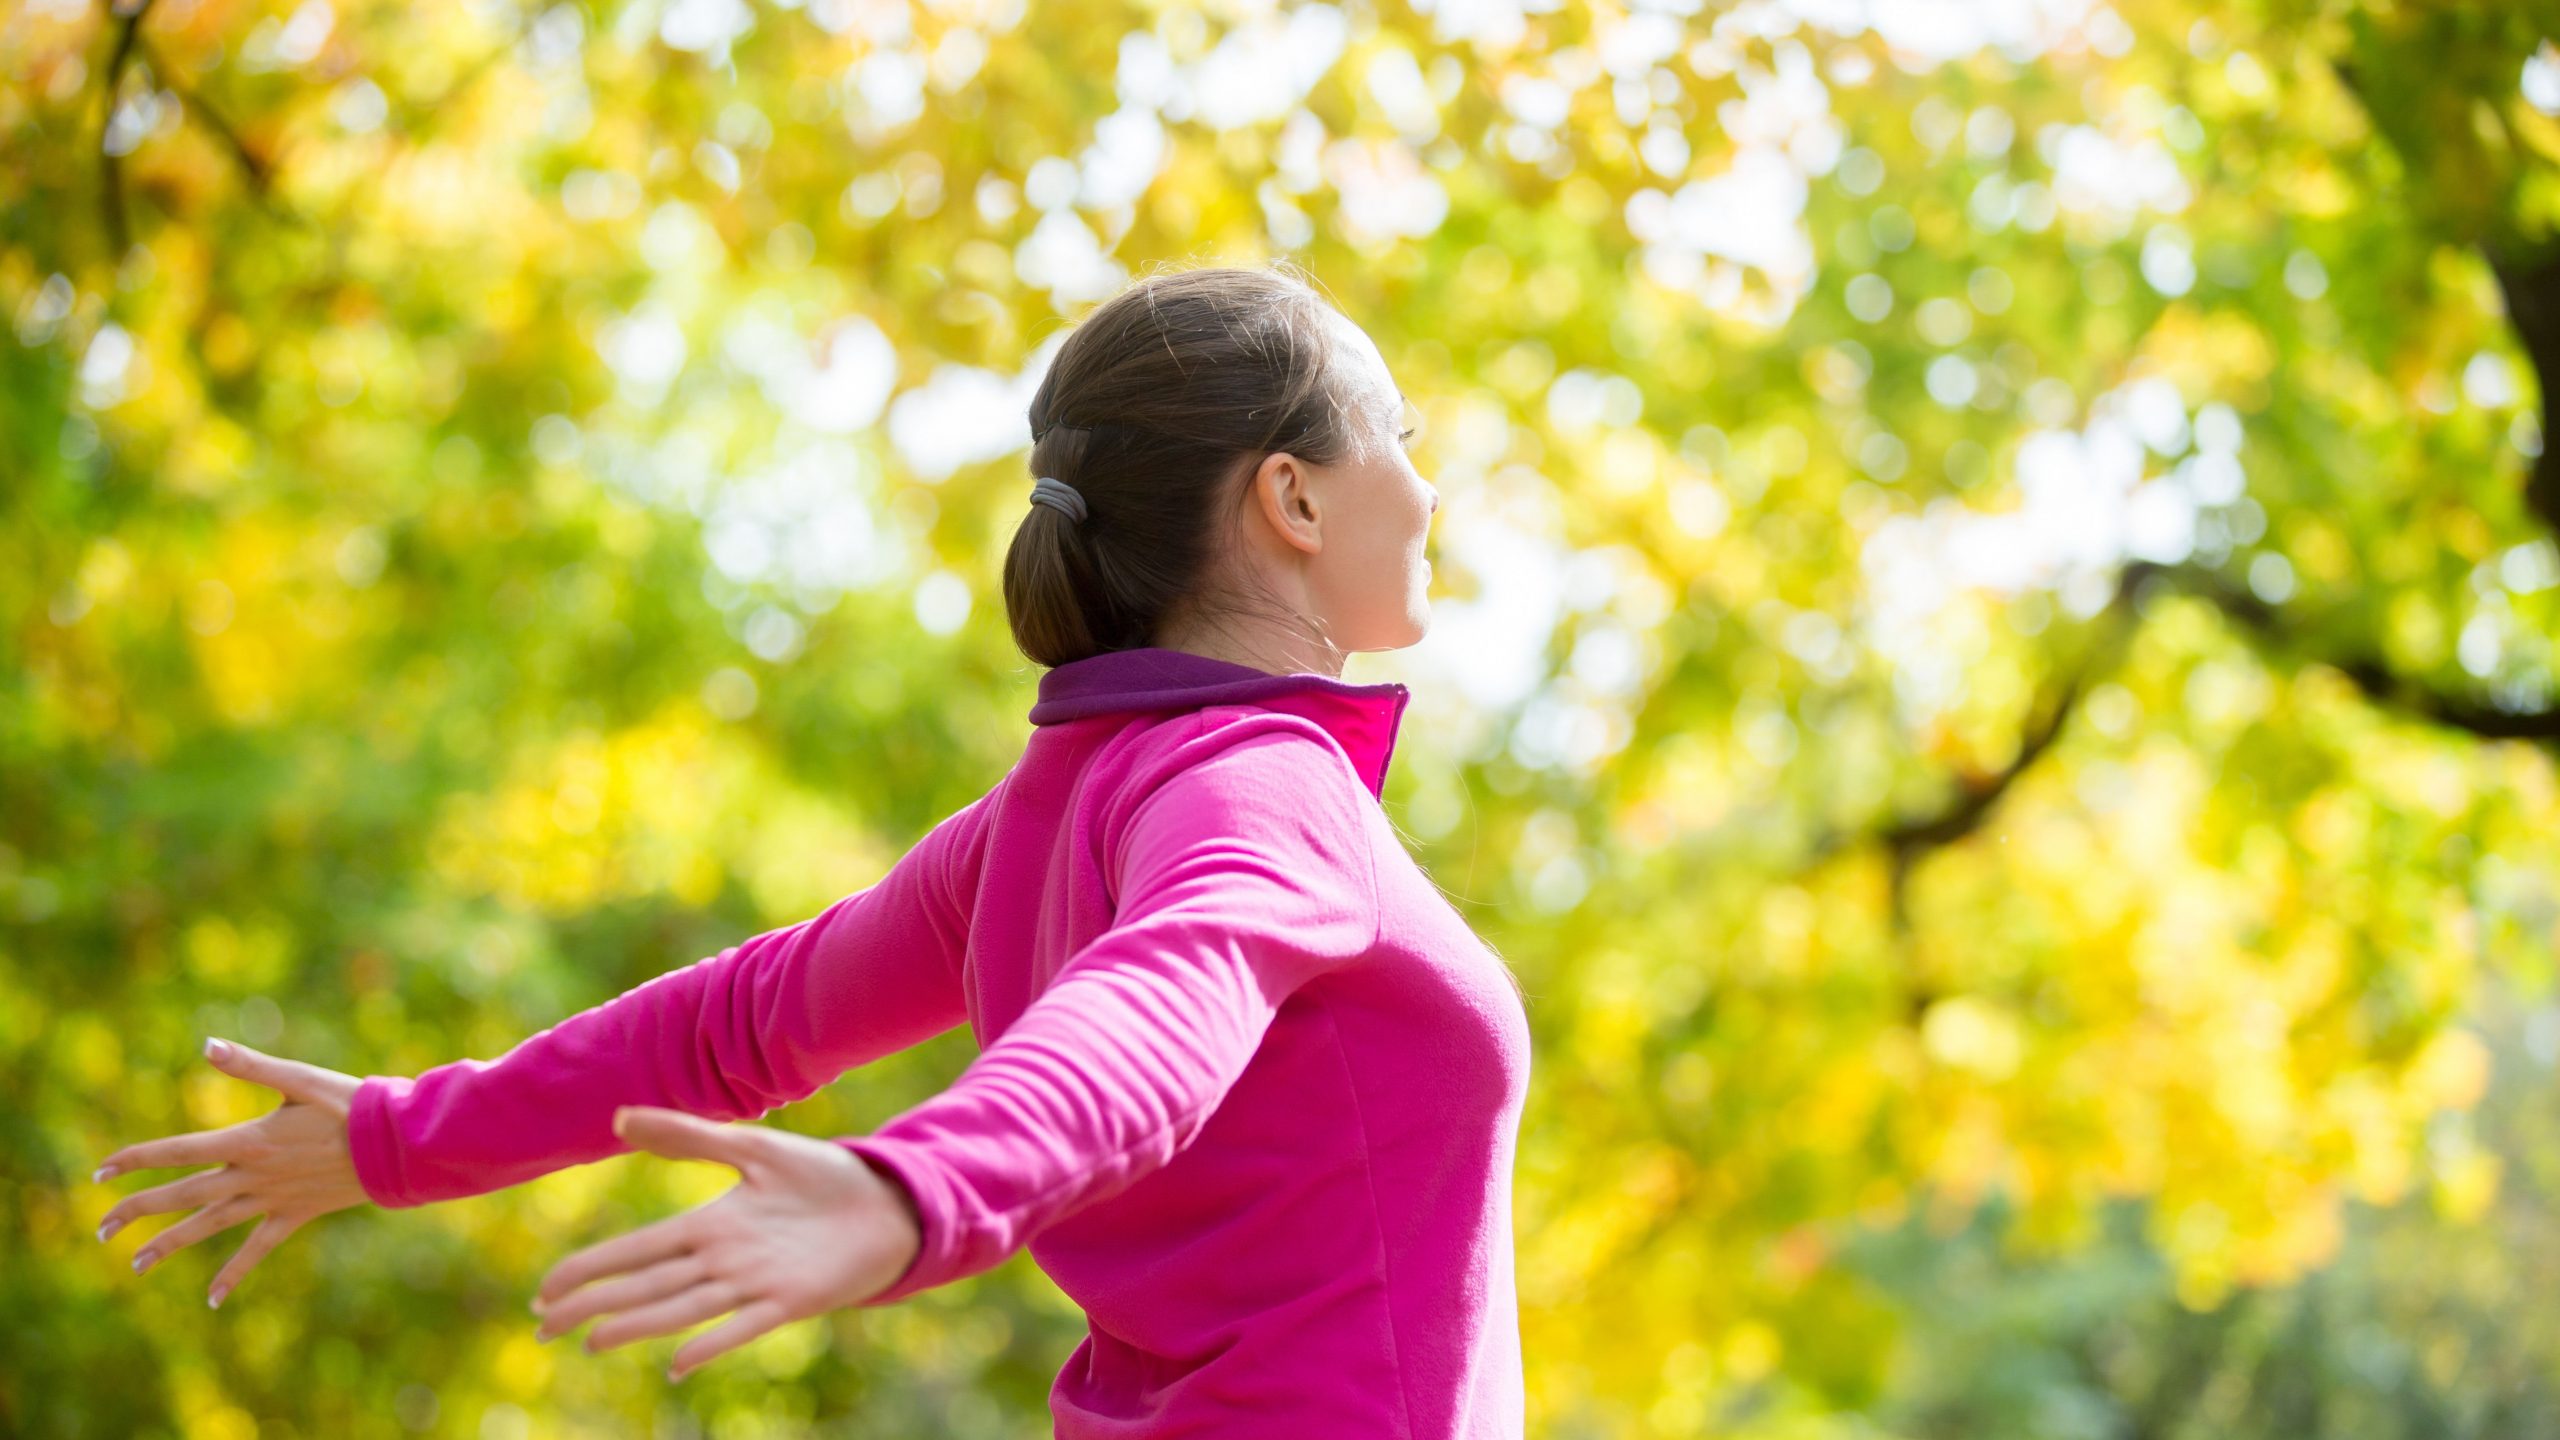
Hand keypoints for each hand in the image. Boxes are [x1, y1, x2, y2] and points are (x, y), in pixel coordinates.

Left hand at [93, 1037, 368, 1307]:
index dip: (136, 1159)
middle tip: (100, 1228)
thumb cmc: (350, 1104)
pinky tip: (212, 1299)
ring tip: (134, 1264)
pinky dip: (234, 1274)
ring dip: (169, 1244)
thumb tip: (207, 1045)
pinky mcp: (294, 1215)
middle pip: (182, 1195)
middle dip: (137, 1209)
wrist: (395, 1144)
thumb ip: (251, 1066)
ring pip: (209, 1226)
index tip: (100, 1172)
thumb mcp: (300, 1079)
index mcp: (247, 1140)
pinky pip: (257, 1250)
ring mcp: (271, 1200)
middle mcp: (251, 1175)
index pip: (176, 1151)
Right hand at [531, 1106, 921, 1381]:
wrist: (885, 1200)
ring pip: (683, 1308)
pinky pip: (744, 1326)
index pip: (637, 1249)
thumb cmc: (820, 1176)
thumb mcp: (752, 1148)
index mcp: (710, 1225)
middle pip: (646, 1285)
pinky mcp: (791, 1301)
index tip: (547, 1288)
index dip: (592, 1267)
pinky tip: (677, 1365)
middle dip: (594, 1303)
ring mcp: (754, 1282)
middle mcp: (723, 1259)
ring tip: (592, 1341)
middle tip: (544, 1326)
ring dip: (638, 1324)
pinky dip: (712, 1344)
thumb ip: (688, 1137)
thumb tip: (619, 1116)